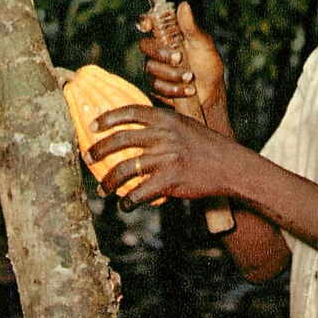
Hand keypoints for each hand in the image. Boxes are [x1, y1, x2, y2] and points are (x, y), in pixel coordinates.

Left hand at [86, 103, 235, 208]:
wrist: (229, 165)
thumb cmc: (206, 145)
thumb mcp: (184, 124)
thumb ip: (161, 124)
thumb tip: (134, 128)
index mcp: (165, 118)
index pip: (129, 112)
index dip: (107, 119)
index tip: (92, 127)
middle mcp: (163, 135)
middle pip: (120, 140)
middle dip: (98, 151)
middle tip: (87, 158)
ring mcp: (166, 158)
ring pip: (125, 169)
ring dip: (109, 182)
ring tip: (103, 189)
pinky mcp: (170, 180)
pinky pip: (139, 192)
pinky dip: (128, 201)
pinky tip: (125, 205)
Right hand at [138, 1, 224, 112]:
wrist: (212, 92)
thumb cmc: (208, 64)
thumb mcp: (202, 44)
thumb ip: (190, 27)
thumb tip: (183, 5)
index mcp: (168, 35)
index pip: (149, 23)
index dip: (145, 21)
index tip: (148, 25)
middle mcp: (158, 50)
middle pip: (145, 46)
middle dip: (162, 54)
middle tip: (179, 58)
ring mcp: (155, 68)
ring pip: (151, 68)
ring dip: (172, 74)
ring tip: (190, 78)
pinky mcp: (156, 86)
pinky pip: (156, 87)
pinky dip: (174, 89)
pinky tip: (188, 90)